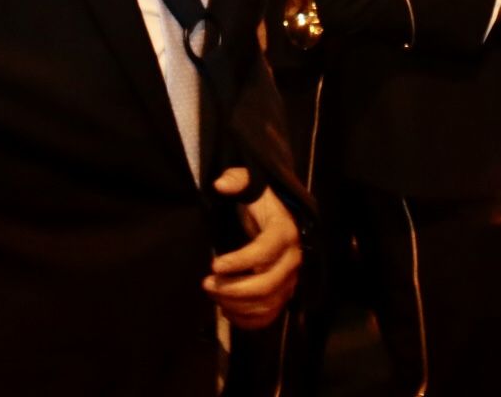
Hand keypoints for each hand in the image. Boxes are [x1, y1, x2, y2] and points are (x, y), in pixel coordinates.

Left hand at [204, 167, 300, 329]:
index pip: (265, 252)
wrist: (277, 217)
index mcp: (285, 231)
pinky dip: (248, 320)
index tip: (214, 264)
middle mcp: (293, 259)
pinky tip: (226, 311)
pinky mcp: (284, 294)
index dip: (240, 261)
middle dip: (234, 288)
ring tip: (213, 295)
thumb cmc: (259, 202)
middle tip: (207, 284)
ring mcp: (290, 279)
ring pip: (268, 303)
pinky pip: (270, 316)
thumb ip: (236, 180)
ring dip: (237, 305)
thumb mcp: (249, 184)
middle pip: (267, 284)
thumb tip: (220, 185)